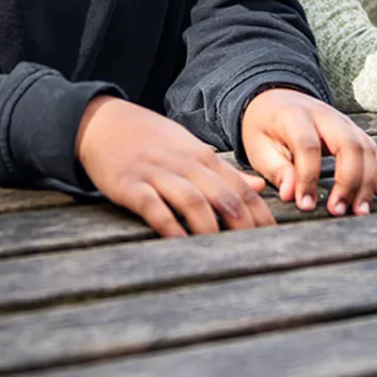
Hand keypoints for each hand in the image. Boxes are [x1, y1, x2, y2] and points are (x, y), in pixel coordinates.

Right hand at [75, 96, 271, 238]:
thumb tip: (260, 187)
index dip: (259, 214)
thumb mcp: (191, 148)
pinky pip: (153, 206)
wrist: (104, 123)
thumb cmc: (152, 141)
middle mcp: (185, 164)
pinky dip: (168, 225)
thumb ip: (225, 171)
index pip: (240, 188)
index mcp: (203, 157)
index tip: (273, 239)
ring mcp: (158, 174)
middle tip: (256, 253)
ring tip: (221, 254)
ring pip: (193, 201)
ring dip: (209, 228)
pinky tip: (178, 243)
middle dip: (243, 225)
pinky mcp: (131, 185)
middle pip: (223, 196)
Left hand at [240, 88, 376, 216]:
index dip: (308, 177)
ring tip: (359, 210)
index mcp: (295, 116)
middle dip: (348, 181)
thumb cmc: (266, 128)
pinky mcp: (356, 132)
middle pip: (348, 144)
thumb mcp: (259, 147)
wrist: (277, 100)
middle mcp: (326, 116)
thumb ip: (276, 169)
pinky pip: (375, 150)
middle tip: (338, 211)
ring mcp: (345, 122)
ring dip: (367, 181)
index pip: (308, 146)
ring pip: (366, 148)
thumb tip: (290, 194)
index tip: (305, 205)